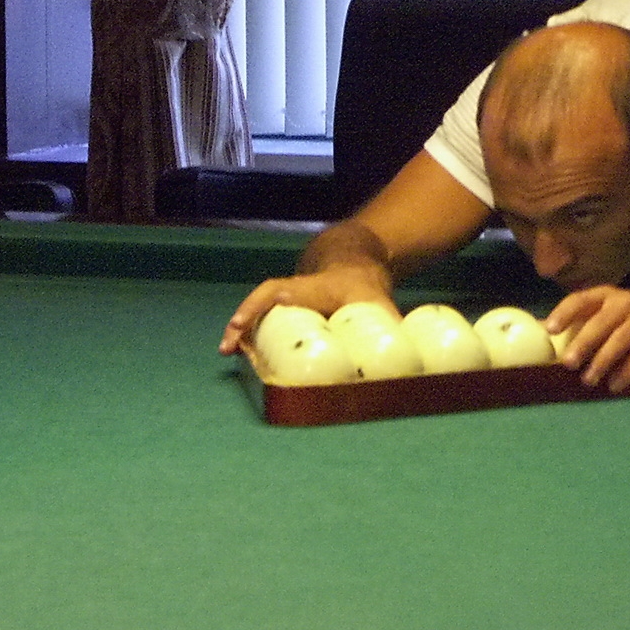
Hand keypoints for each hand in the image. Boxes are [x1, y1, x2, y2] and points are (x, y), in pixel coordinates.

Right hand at [218, 269, 397, 354]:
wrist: (353, 264)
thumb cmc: (363, 286)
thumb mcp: (379, 303)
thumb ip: (388, 328)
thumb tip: (404, 365)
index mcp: (315, 288)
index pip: (287, 291)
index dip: (267, 305)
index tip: (250, 322)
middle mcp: (295, 289)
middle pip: (265, 297)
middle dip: (245, 316)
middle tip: (229, 344)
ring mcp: (286, 296)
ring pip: (258, 306)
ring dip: (240, 327)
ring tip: (226, 351)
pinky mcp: (282, 306)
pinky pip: (260, 314)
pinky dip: (246, 331)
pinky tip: (235, 350)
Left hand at [547, 285, 629, 392]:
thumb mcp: (614, 317)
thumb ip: (586, 325)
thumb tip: (544, 337)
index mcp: (609, 296)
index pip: (583, 299)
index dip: (565, 312)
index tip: (550, 329)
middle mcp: (627, 302)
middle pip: (602, 321)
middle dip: (584, 341)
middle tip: (568, 363)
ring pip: (622, 338)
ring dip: (604, 361)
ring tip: (589, 381)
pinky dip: (628, 370)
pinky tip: (616, 385)